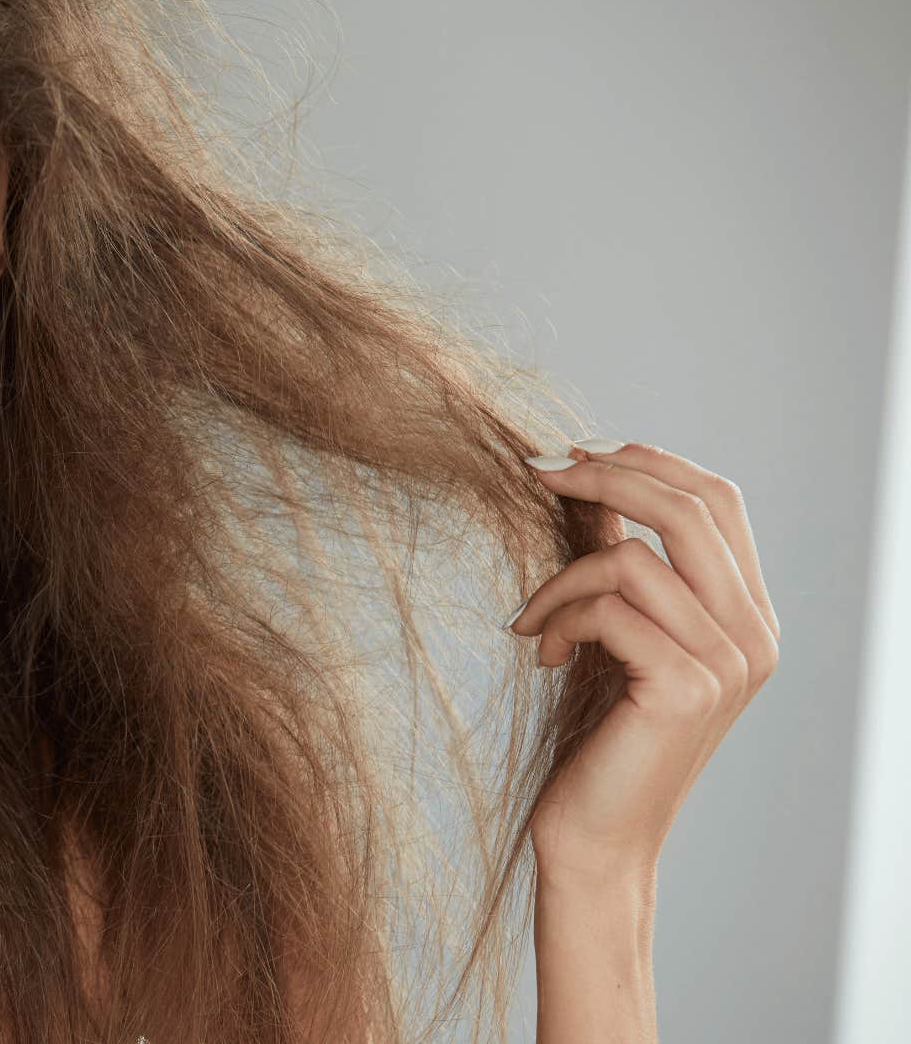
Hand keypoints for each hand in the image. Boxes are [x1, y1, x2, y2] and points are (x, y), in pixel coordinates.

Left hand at [507, 440, 780, 885]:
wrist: (596, 835)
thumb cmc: (598, 736)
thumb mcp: (615, 633)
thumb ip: (620, 563)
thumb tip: (589, 481)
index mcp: (748, 616)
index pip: (717, 501)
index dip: (647, 459)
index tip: (573, 451)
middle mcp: (754, 636)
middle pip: (689, 508)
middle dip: (604, 475)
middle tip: (535, 471)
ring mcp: (728, 663)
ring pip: (633, 559)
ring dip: (559, 579)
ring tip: (532, 621)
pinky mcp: (686, 687)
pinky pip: (609, 609)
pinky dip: (558, 619)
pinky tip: (541, 654)